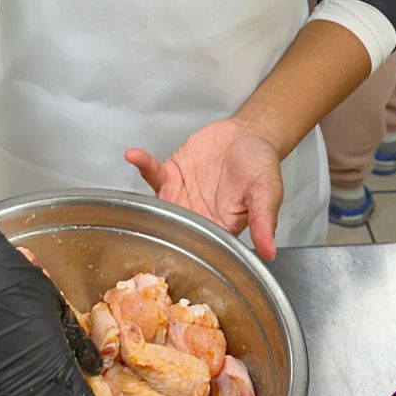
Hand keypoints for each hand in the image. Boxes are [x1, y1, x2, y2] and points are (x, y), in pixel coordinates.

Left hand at [126, 119, 284, 261]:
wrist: (248, 135)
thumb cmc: (261, 166)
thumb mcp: (267, 191)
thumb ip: (264, 219)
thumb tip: (269, 251)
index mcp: (220, 230)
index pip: (201, 250)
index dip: (187, 254)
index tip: (171, 259)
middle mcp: (196, 217)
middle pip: (171, 233)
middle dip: (156, 236)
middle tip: (138, 240)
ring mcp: (179, 196)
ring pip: (156, 207)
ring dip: (142, 205)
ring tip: (125, 204)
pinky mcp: (171, 174)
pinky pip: (153, 173)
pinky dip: (143, 164)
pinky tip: (134, 155)